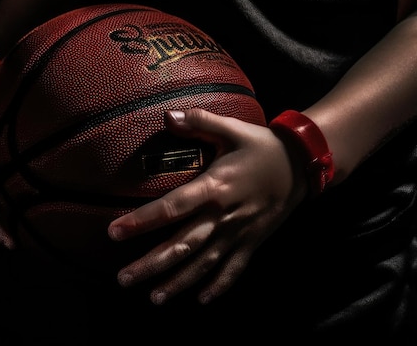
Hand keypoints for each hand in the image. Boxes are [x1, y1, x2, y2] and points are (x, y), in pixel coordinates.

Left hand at [108, 108, 306, 304]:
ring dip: (178, 282)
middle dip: (151, 264)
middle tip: (123, 279)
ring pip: (204, 263)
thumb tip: (167, 116)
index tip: (113, 233)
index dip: (141, 221)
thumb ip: (200, 122)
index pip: (171, 208)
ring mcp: (239, 233)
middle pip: (182, 245)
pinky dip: (220, 286)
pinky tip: (202, 300)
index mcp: (214, 187)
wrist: (303, 165)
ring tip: (154, 298)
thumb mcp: (232, 129)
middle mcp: (223, 215)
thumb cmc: (262, 146)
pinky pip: (235, 269)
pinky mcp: (253, 242)